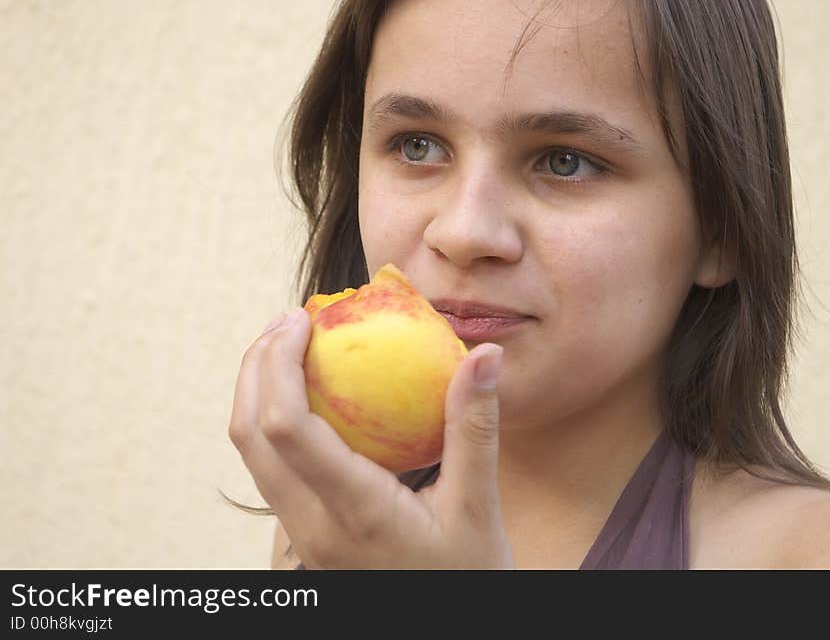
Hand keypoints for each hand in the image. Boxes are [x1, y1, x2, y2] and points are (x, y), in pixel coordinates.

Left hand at [228, 308, 514, 568]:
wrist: (444, 635)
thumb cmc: (466, 579)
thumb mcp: (480, 508)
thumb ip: (475, 428)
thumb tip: (485, 354)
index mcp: (352, 514)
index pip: (287, 429)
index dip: (280, 363)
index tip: (305, 318)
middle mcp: (311, 527)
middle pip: (248, 434)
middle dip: (256, 366)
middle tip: (292, 319)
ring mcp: (301, 537)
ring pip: (250, 454)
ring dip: (257, 392)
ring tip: (291, 348)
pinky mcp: (304, 538)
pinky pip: (270, 468)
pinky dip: (273, 420)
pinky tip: (311, 397)